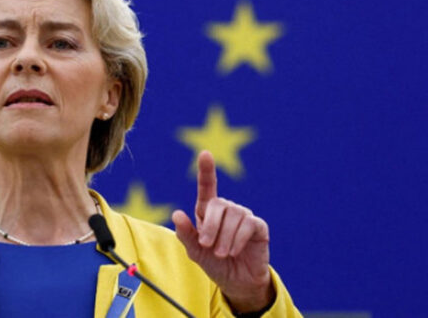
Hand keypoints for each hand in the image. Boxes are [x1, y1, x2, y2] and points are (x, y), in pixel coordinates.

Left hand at [171, 151, 273, 312]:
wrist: (236, 282)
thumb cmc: (214, 263)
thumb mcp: (195, 251)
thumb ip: (186, 234)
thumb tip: (176, 214)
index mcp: (208, 212)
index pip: (207, 187)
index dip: (206, 170)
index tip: (205, 153)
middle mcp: (227, 210)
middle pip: (218, 204)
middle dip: (210, 226)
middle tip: (206, 246)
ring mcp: (243, 216)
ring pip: (234, 215)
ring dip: (224, 237)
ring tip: (221, 254)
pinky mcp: (258, 227)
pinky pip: (248, 225)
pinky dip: (237, 239)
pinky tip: (233, 251)